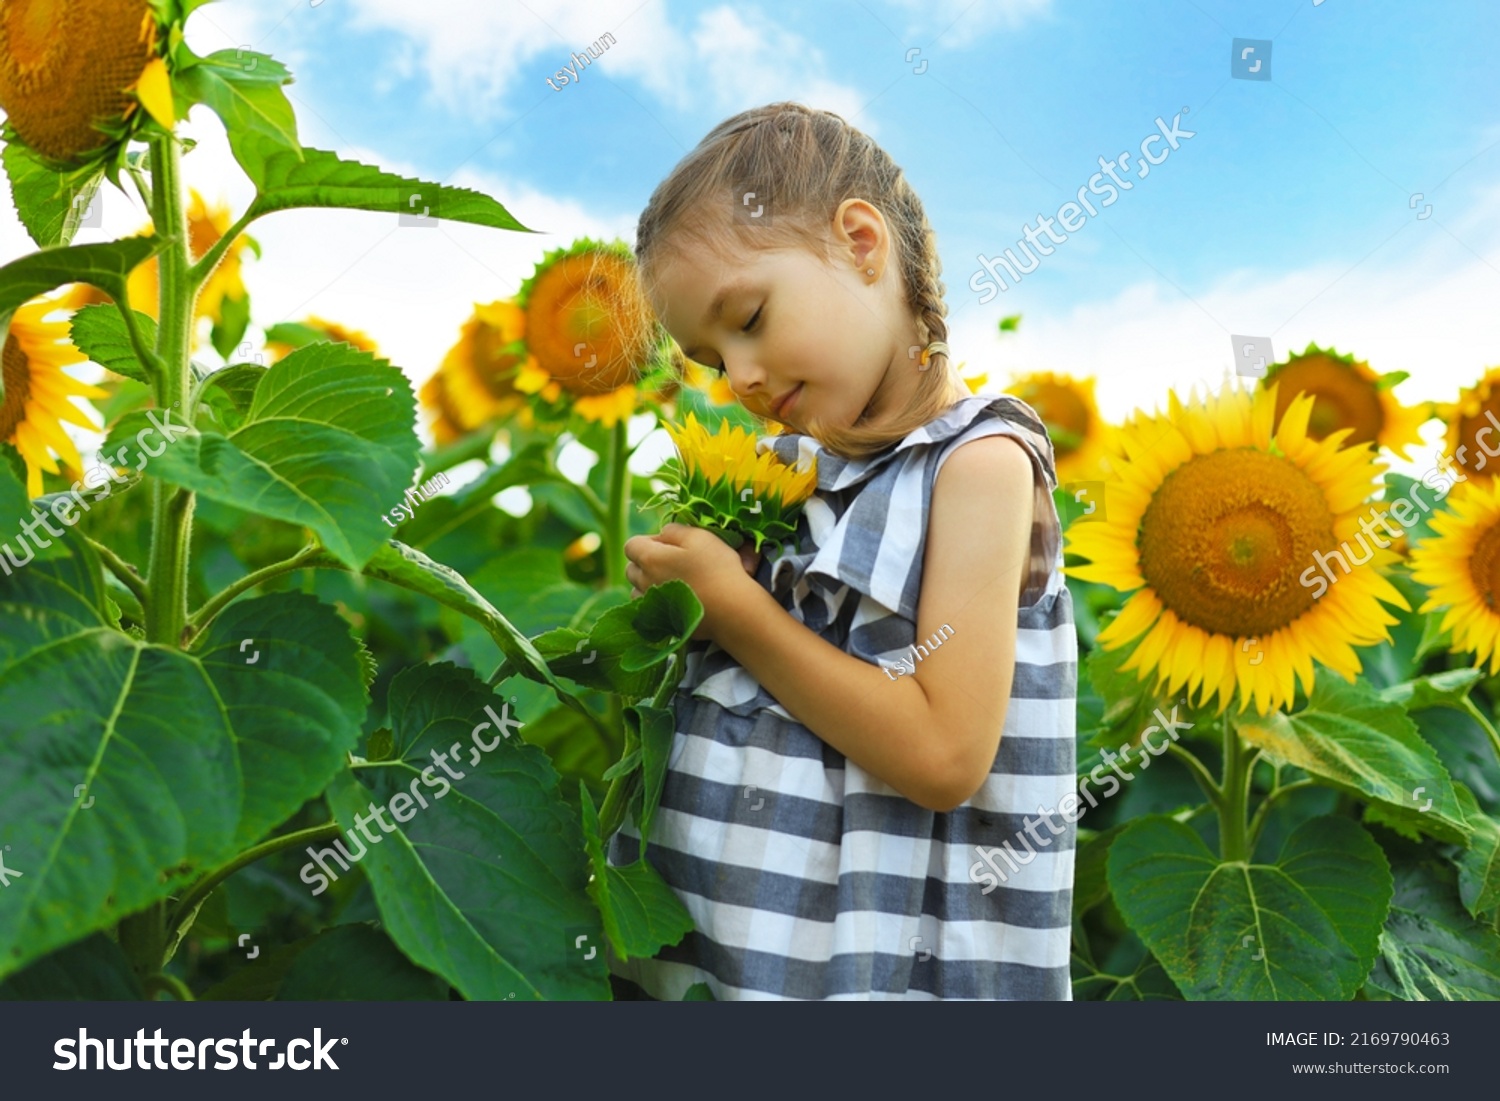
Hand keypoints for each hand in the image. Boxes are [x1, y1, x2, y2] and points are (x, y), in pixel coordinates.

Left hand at [624, 523, 760, 641]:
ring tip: (672, 582)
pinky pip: (649, 610)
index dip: (650, 540)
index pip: (631, 545)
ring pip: (638, 591)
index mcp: (649, 559)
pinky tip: (677, 600)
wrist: (731, 610)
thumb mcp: (699, 536)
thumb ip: (674, 530)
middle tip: (672, 561)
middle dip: (645, 562)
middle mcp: (644, 583)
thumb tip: (662, 533)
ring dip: (648, 584)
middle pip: (631, 569)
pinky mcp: (662, 623)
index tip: (670, 544)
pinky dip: (657, 603)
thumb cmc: (716, 569)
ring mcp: (652, 606)